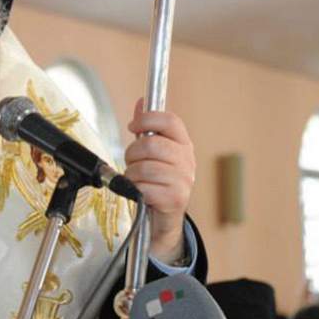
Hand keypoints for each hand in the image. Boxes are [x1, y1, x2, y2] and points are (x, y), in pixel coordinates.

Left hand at [124, 99, 195, 261]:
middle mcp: (187, 161)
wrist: (163, 216)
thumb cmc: (156, 180)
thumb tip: (141, 101)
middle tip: (132, 160)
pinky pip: (143, 188)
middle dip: (132, 152)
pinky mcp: (175, 199)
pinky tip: (140, 191)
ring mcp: (183, 181)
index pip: (170, 121)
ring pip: (144, 167)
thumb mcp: (152, 153)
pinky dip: (135, 189)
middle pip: (151, 144)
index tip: (133, 127)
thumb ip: (147, 128)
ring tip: (136, 178)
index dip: (147, 119)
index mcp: (183, 144)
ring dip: (131, 173)